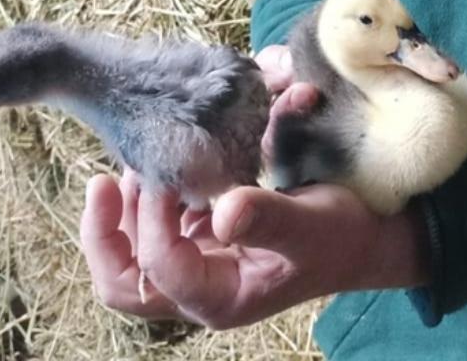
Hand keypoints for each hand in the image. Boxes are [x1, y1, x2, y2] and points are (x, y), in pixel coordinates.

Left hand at [79, 45, 429, 327]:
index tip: (166, 175)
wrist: (363, 237)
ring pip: (130, 258)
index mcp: (222, 299)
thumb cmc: (340, 236)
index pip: (159, 269)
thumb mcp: (310, 225)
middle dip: (104, 234)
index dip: (151, 222)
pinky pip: (152, 233)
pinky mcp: (202, 245)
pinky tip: (158, 170)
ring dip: (120, 215)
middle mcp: (201, 291)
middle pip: (124, 283)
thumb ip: (268, 219)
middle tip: (105, 181)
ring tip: (135, 166)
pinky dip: (143, 204)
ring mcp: (199, 269)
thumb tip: (225, 212)